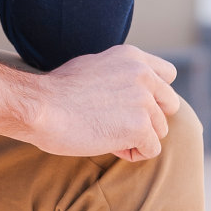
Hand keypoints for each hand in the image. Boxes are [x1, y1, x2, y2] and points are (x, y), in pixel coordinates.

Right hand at [0, 45, 182, 160]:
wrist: (41, 107)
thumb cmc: (57, 91)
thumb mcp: (93, 66)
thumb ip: (119, 73)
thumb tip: (130, 89)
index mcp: (132, 57)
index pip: (168, 75)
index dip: (155, 94)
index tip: (132, 104)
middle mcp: (143, 75)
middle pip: (169, 105)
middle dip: (150, 118)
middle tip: (119, 123)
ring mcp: (144, 100)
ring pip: (160, 130)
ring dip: (137, 137)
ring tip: (106, 133)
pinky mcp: (140, 126)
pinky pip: (150, 150)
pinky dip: (131, 153)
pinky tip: (107, 144)